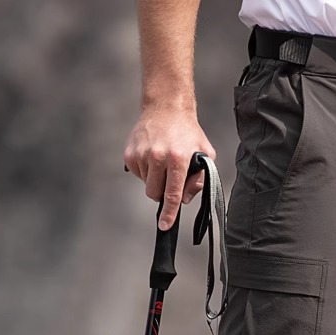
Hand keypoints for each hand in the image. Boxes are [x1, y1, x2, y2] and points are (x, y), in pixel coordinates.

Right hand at [123, 107, 216, 230]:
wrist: (166, 107)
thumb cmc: (188, 133)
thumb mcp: (205, 154)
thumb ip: (200, 180)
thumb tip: (184, 199)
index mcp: (178, 158)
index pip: (172, 193)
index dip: (169, 213)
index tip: (165, 226)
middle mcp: (158, 156)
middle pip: (155, 193)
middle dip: (162, 192)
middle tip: (170, 177)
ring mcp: (142, 154)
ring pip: (146, 185)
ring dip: (154, 180)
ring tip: (162, 161)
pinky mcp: (130, 153)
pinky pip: (137, 175)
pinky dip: (145, 171)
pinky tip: (152, 156)